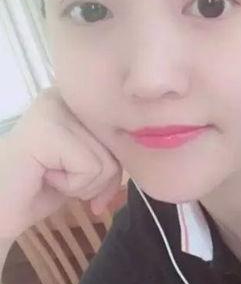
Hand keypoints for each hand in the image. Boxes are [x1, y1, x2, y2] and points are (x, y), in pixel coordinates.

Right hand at [0, 88, 121, 252]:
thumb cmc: (41, 187)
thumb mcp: (88, 165)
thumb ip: (114, 154)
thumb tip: (156, 152)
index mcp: (77, 98)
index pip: (123, 133)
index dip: (111, 168)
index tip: (90, 188)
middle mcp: (65, 95)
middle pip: (117, 146)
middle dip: (99, 179)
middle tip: (64, 182)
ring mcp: (54, 109)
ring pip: (106, 160)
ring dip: (82, 184)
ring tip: (51, 176)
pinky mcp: (48, 129)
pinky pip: (90, 168)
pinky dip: (71, 186)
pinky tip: (45, 177)